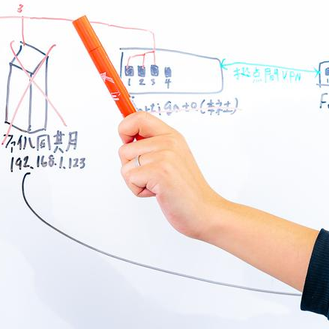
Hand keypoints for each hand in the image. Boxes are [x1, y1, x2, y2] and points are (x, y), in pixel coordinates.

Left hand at [117, 111, 229, 241]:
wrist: (204, 212)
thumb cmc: (187, 191)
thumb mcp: (173, 159)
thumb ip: (154, 146)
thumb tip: (127, 139)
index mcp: (172, 136)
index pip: (138, 117)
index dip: (125, 129)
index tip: (128, 143)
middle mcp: (169, 143)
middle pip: (124, 148)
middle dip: (131, 168)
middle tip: (153, 177)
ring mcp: (165, 156)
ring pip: (125, 165)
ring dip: (136, 181)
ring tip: (157, 185)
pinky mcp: (159, 172)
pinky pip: (129, 178)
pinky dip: (138, 190)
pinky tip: (158, 192)